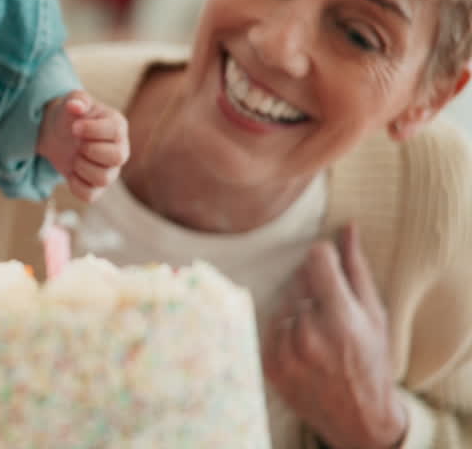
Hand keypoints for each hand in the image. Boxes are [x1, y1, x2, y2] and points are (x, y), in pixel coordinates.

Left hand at [36, 90, 128, 201]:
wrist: (57, 133)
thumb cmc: (70, 115)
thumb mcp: (72, 100)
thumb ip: (77, 99)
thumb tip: (76, 105)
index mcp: (117, 126)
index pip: (115, 132)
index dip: (92, 131)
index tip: (75, 127)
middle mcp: (120, 150)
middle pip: (117, 158)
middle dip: (89, 150)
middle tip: (77, 144)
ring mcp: (110, 171)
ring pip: (103, 179)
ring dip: (81, 167)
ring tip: (75, 157)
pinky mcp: (96, 187)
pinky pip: (90, 196)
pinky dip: (75, 185)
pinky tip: (71, 172)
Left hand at [262, 224, 407, 448]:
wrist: (357, 416)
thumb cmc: (371, 361)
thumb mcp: (374, 314)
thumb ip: (356, 269)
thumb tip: (347, 227)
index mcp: (339, 317)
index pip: (315, 258)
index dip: (322, 257)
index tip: (328, 265)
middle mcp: (307, 332)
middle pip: (296, 280)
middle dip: (311, 286)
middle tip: (329, 310)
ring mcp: (284, 349)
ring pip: (281, 302)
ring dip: (295, 308)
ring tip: (318, 331)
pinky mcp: (267, 362)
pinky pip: (269, 326)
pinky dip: (282, 329)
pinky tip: (303, 344)